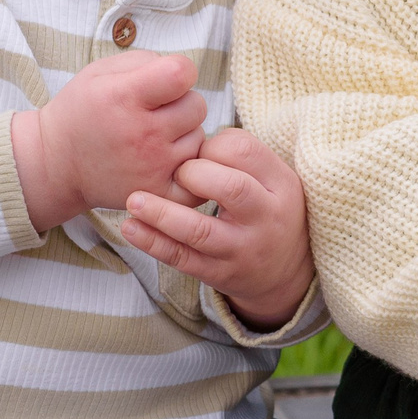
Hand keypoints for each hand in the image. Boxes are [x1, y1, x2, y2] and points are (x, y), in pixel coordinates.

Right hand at [11, 51, 206, 232]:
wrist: (55, 164)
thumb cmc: (82, 111)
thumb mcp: (100, 72)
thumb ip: (145, 61)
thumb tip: (183, 70)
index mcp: (124, 97)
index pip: (182, 73)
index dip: (180, 71)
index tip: (166, 80)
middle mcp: (142, 133)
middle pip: (197, 106)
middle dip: (182, 103)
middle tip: (156, 112)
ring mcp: (153, 166)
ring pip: (199, 138)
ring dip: (183, 134)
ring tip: (154, 137)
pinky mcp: (159, 192)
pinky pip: (197, 173)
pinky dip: (187, 166)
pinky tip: (168, 160)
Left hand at [121, 129, 315, 331]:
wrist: (286, 269)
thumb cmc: (268, 208)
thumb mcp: (273, 179)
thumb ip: (239, 157)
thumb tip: (189, 145)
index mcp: (280, 184)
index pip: (245, 151)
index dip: (212, 145)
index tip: (198, 151)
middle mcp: (266, 217)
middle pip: (231, 188)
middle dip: (193, 174)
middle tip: (175, 174)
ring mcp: (242, 248)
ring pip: (199, 230)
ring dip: (161, 214)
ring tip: (134, 201)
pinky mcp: (220, 274)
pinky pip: (182, 259)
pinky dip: (153, 243)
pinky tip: (132, 228)